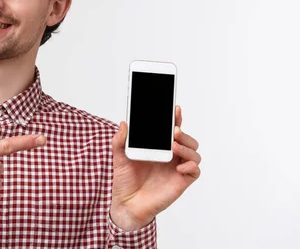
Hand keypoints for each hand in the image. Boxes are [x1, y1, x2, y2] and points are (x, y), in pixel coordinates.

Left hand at [110, 105, 200, 229]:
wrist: (126, 203)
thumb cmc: (125, 180)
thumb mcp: (119, 157)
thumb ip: (120, 141)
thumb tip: (125, 124)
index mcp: (158, 147)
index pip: (171, 130)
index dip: (175, 119)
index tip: (175, 109)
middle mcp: (170, 156)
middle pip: (187, 139)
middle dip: (184, 133)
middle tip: (174, 131)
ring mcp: (177, 168)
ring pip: (194, 153)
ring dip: (187, 147)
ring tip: (174, 147)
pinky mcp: (181, 181)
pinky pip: (195, 171)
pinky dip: (191, 166)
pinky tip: (178, 167)